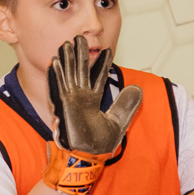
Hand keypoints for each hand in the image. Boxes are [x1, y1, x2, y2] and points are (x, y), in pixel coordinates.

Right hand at [47, 35, 143, 158]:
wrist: (85, 156)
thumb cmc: (98, 144)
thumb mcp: (119, 122)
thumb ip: (127, 105)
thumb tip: (138, 88)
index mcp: (92, 101)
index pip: (98, 77)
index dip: (102, 64)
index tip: (107, 50)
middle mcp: (80, 99)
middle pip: (81, 71)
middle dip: (80, 54)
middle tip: (80, 38)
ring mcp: (71, 101)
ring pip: (69, 74)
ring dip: (68, 59)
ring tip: (67, 43)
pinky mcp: (63, 105)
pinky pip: (59, 86)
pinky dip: (57, 73)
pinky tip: (55, 60)